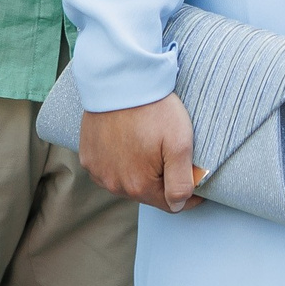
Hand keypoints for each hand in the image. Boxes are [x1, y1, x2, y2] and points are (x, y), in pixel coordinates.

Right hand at [80, 94, 202, 211]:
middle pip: (148, 193)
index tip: (196, 180)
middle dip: (162, 179)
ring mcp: (99, 172)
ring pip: (127, 182)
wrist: (120, 80)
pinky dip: (120, 161)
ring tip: (148, 144)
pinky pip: (109, 169)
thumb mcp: (179, 143)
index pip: (170, 204)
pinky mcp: (88, 157)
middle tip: (170, 152)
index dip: (187, 194)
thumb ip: (181, 181)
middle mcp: (115, 185)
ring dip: (139, 171)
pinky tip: (127, 141)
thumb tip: (179, 206)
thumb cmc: (153, 109)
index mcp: (139, 186)